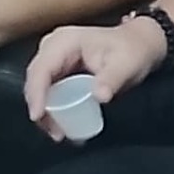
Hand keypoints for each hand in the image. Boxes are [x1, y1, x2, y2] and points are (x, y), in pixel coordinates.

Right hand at [22, 16, 165, 137]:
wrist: (138, 45)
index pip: (42, 68)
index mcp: (66, 41)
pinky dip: (52, 108)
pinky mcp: (58, 69)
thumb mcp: (126, 65)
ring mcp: (54, 58)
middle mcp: (54, 46)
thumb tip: (99, 96)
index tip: (38, 116)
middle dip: (40, 107)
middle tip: (54, 132)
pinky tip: (61, 125)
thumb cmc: (132, 51)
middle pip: (35, 79)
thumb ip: (111, 80)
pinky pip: (48, 90)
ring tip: (59, 133)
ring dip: (45, 111)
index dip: (36, 93)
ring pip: (39, 87)